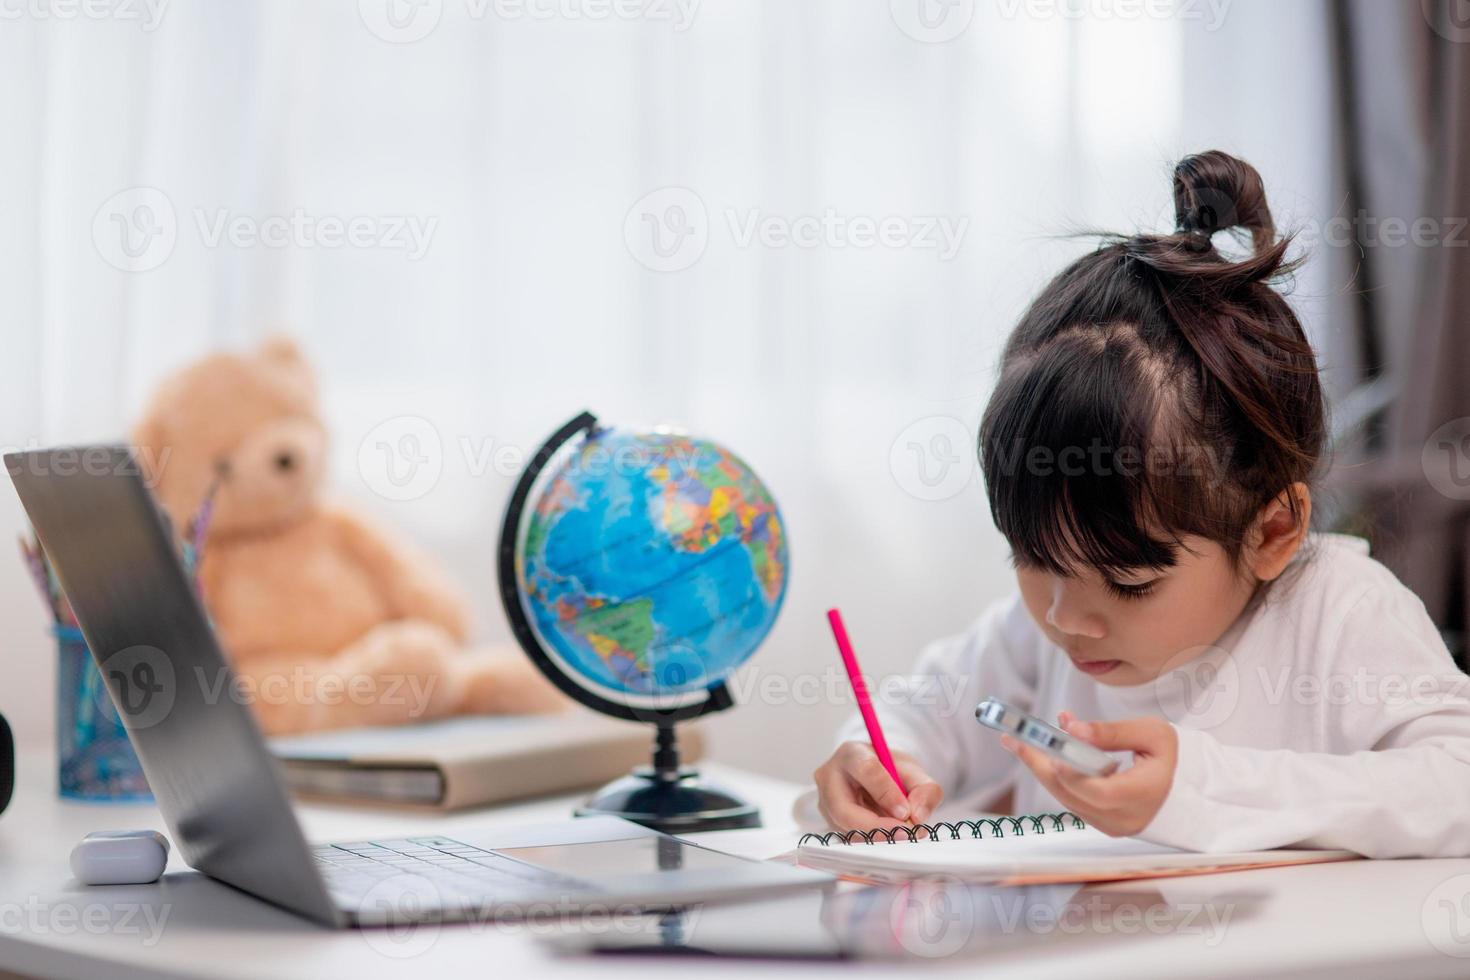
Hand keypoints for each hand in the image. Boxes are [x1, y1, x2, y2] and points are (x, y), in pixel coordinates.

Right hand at [813, 741, 943, 831]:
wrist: (875, 776)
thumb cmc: (890, 770)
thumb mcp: (913, 771)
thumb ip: (924, 789)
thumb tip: (917, 816)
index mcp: (851, 754)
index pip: (865, 770)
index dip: (886, 793)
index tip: (906, 812)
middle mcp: (830, 777)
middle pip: (844, 808)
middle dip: (875, 826)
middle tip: (904, 835)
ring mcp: (825, 802)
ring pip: (846, 828)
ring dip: (877, 836)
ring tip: (903, 835)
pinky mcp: (829, 822)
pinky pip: (850, 837)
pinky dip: (873, 841)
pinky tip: (890, 837)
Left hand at [1001, 712, 1176, 836]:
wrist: (1181, 789)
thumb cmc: (1171, 758)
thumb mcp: (1152, 735)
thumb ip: (1111, 732)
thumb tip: (1071, 728)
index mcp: (1144, 795)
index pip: (1101, 792)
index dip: (1075, 773)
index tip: (1055, 750)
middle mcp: (1125, 818)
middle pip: (1072, 794)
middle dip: (1041, 763)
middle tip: (1015, 738)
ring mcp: (1110, 825)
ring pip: (1065, 797)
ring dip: (1041, 768)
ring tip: (1019, 741)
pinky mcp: (1100, 822)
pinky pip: (1070, 799)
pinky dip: (1055, 776)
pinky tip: (1039, 754)